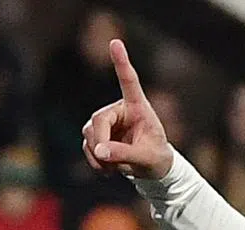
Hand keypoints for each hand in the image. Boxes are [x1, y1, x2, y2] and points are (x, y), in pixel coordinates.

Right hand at [82, 40, 173, 179]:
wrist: (152, 169)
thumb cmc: (157, 158)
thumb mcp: (147, 158)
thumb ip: (125, 154)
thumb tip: (99, 151)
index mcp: (138, 107)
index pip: (128, 82)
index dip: (121, 63)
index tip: (116, 42)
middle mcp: (120, 110)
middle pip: (98, 120)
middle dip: (100, 142)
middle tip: (107, 162)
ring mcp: (107, 122)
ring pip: (89, 134)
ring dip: (98, 156)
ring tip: (114, 169)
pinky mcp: (97, 135)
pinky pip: (87, 147)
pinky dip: (95, 162)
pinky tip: (108, 171)